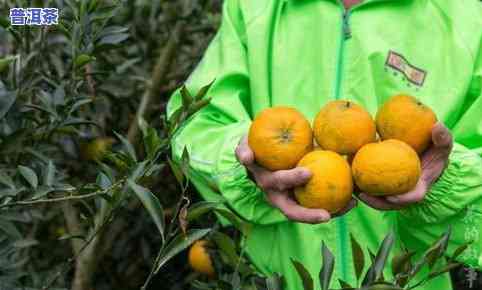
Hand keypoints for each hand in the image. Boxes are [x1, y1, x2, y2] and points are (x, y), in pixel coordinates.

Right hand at [235, 136, 356, 222]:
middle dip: (308, 215)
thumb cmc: (255, 149)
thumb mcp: (244, 147)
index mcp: (267, 184)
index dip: (291, 180)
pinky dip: (336, 205)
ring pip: (309, 212)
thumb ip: (244, 151)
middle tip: (327, 214)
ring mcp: (291, 200)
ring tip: (350, 206)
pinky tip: (354, 199)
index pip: (278, 184)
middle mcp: (279, 196)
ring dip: (330, 212)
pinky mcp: (303, 200)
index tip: (308, 172)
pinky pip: (320, 205)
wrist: (258, 158)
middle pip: (293, 211)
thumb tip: (245, 158)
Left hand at [358, 122, 452, 209]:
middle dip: (374, 202)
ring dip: (361, 193)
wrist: (426, 157)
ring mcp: (392, 192)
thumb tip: (437, 126)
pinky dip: (358, 182)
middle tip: (361, 194)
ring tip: (349, 186)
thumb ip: (442, 138)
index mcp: (419, 187)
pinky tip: (347, 170)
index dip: (402, 200)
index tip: (391, 198)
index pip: (412, 197)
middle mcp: (404, 193)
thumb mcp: (442, 145)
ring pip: (375, 197)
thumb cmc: (435, 152)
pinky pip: (369, 186)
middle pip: (388, 203)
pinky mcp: (382, 186)